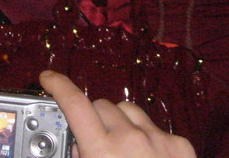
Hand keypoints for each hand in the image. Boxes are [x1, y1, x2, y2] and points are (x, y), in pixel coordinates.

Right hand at [40, 71, 195, 157]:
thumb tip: (78, 150)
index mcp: (102, 151)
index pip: (75, 105)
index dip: (58, 86)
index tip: (48, 78)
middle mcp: (131, 137)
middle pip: (101, 106)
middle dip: (91, 118)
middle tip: (88, 141)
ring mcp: (158, 138)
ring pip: (129, 111)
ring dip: (118, 122)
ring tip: (115, 147)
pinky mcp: (180, 144)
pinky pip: (156, 127)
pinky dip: (145, 136)